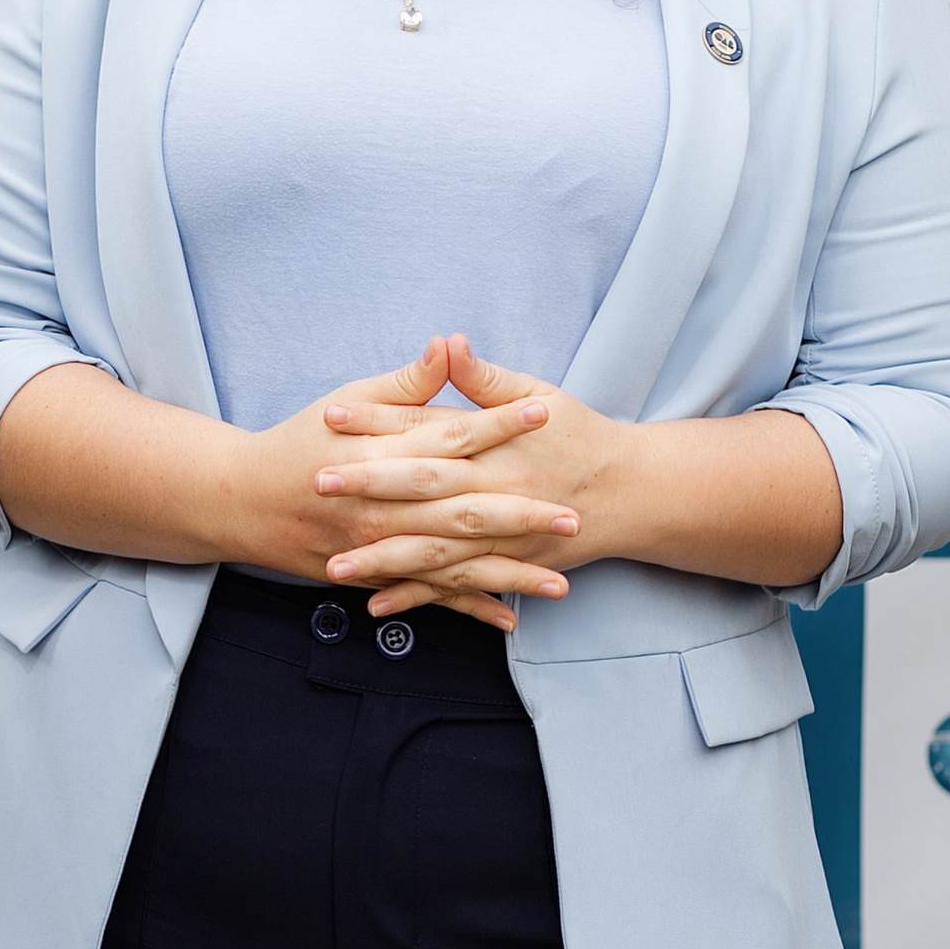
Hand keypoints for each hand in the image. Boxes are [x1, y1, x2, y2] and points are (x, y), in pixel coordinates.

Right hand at [228, 335, 582, 633]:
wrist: (240, 500)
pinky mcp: (375, 574)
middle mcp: (386, 506)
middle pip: (465, 510)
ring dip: (509, 574)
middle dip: (522, 516)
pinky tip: (509, 616)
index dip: (501, 422)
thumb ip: (405, 383)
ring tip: (560, 583)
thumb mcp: (347, 401)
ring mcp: (381, 547)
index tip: (546, 410)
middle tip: (572, 516)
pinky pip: (429, 596)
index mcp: (384, 455)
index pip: (453, 435)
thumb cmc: (298, 443)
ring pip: (455, 564)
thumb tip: (448, 344)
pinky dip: (469, 608)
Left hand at [319, 334, 848, 604]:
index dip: (379, 420)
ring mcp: (499, 533)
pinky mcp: (505, 565)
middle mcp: (494, 489)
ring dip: (382, 558)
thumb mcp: (536, 394)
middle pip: (423, 486)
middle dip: (368, 485)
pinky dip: (417, 597)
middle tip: (318, 481)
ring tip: (332, 563)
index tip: (332, 415)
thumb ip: (484, 378)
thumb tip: (447, 343)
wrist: (630, 492)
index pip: (427, 426)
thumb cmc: (578, 436)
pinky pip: (455, 585)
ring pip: (433, 547)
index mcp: (494, 442)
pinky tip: (375, 605)